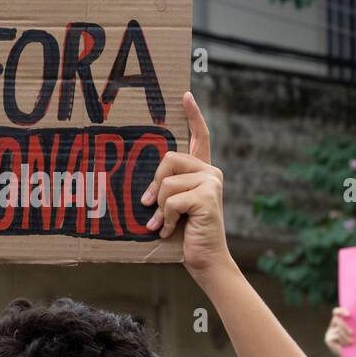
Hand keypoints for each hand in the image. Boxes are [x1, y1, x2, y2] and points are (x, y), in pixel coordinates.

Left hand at [141, 92, 230, 277]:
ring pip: (166, 183)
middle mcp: (211, 172)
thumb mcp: (172, 206)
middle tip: (149, 206)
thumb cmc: (186, 235)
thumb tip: (143, 186)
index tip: (184, 95)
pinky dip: (165, 219)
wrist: (206, 261)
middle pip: (169, 158)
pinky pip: (171, 201)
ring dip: (159, 208)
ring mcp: (212, 183)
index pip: (200, 137)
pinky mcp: (207, 197)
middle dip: (154, 185)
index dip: (193, 115)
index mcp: (203, 171)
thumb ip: (165, 188)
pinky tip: (170, 231)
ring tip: (163, 224)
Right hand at [324, 307, 353, 356]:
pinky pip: (336, 335)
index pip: (336, 312)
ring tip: (351, 342)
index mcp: (340, 322)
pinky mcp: (327, 339)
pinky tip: (345, 345)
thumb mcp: (354, 332)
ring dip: (346, 335)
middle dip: (345, 326)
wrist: (351, 356)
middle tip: (352, 333)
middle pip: (337, 319)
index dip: (341, 311)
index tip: (349, 315)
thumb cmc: (355, 343)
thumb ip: (350, 324)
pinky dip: (343, 340)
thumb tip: (351, 320)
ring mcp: (329, 332)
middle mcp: (333, 326)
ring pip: (337, 328)